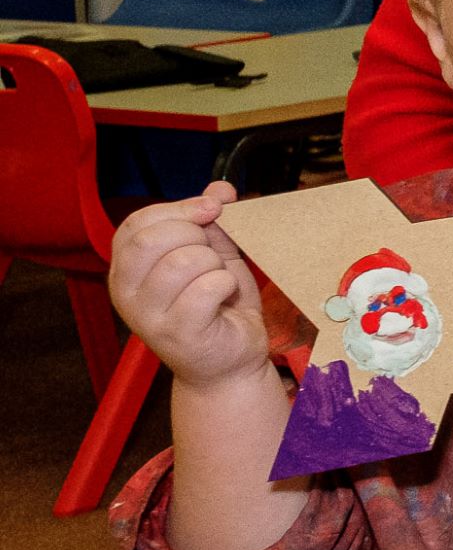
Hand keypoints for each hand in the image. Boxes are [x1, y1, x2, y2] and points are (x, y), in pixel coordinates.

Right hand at [108, 183, 269, 388]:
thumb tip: (220, 189)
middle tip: (213, 258)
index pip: (137, 223)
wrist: (230, 360)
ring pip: (184, 262)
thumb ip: (211, 221)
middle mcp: (126, 292)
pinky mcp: (176, 334)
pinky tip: (224, 299)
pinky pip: (206, 289)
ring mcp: (146, 316)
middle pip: (153, 239)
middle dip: (197, 236)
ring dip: (215, 265)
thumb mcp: (213, 254)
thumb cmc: (217, 305)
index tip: (211, 211)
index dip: (179, 208)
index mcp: (126, 268)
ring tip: (218, 283)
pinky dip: (225, 286)